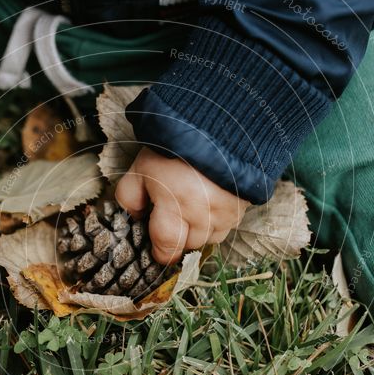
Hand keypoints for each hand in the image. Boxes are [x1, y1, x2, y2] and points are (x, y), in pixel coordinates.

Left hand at [116, 147, 248, 264]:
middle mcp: (204, 217)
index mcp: (176, 208)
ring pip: (209, 238)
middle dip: (178, 236)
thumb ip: (130, 196)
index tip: (156, 246)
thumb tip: (136, 217)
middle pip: (188, 244)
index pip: (167, 247)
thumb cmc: (176, 146)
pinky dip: (217, 220)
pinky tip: (209, 200)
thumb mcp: (141, 167)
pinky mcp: (243, 205)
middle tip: (172, 214)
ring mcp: (226, 213)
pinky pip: (228, 225)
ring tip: (191, 206)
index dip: (160, 251)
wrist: (221, 123)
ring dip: (198, 229)